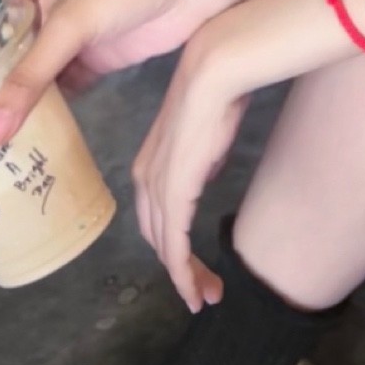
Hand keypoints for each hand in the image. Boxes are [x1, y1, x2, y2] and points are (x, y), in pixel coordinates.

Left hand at [132, 28, 248, 311]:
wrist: (218, 68)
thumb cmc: (220, 87)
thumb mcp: (207, 129)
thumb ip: (201, 156)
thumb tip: (205, 173)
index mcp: (149, 162)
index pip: (158, 215)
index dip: (174, 244)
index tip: (197, 265)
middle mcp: (145, 178)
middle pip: (158, 237)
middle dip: (181, 268)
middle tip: (206, 291)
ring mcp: (158, 186)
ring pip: (166, 247)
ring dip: (185, 277)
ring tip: (207, 296)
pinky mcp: (174, 192)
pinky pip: (175, 244)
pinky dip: (182, 273)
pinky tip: (194, 290)